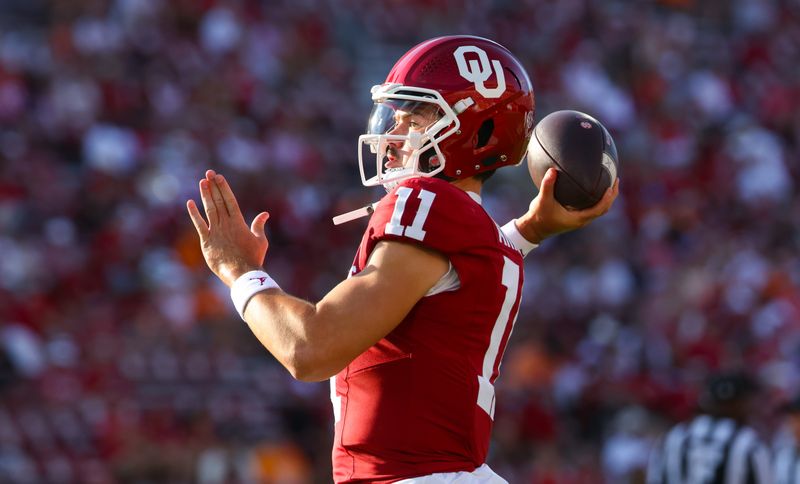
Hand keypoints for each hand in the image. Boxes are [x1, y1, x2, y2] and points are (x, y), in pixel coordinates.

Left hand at [186, 169, 269, 286]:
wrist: (242, 274)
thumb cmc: (253, 258)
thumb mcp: (260, 240)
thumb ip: (259, 226)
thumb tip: (265, 214)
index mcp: (239, 222)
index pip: (230, 200)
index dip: (223, 187)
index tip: (218, 176)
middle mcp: (226, 224)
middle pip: (219, 201)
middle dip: (213, 186)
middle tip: (208, 173)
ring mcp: (216, 232)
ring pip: (209, 209)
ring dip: (205, 195)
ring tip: (202, 182)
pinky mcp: (207, 241)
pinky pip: (199, 225)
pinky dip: (194, 214)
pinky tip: (190, 203)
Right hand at [515, 168, 618, 243]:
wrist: (534, 228)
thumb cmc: (539, 216)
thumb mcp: (542, 200)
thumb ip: (547, 185)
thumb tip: (552, 170)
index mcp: (578, 219)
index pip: (598, 209)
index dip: (606, 199)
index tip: (611, 187)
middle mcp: (582, 220)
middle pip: (604, 209)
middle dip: (612, 196)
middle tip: (616, 180)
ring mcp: (580, 219)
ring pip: (599, 209)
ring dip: (607, 198)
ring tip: (611, 183)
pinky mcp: (576, 217)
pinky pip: (592, 208)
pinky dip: (598, 199)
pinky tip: (595, 188)